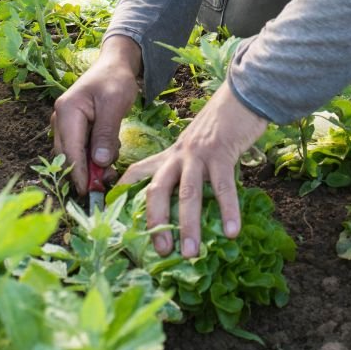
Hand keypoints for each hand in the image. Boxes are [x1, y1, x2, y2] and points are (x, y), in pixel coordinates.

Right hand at [52, 35, 140, 193]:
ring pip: (74, 155)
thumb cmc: (115, 80)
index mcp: (67, 111)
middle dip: (85, 173)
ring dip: (90, 165)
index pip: (70, 150)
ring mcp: (65, 124)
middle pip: (68, 156)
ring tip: (110, 166)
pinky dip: (93, 156)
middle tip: (106, 182)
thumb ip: (106, 133)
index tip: (88, 193)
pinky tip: (109, 154)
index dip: (78, 174)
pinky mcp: (74, 128)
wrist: (115, 65)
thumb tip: (99, 163)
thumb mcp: (114, 104)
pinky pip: (80, 149)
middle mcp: (60, 119)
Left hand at [120, 81, 267, 258]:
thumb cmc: (221, 127)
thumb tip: (189, 205)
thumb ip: (188, 170)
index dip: (121, 193)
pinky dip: (228, 210)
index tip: (109, 217)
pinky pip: (223, 186)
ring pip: (188, 193)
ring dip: (189, 224)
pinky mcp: (221, 152)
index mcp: (169, 155)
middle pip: (157, 189)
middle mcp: (178, 155)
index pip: (136, 173)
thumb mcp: (196, 147)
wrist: (241, 96)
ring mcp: (198, 154)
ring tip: (192, 253)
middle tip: (161, 250)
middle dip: (156, 221)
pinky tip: (232, 232)